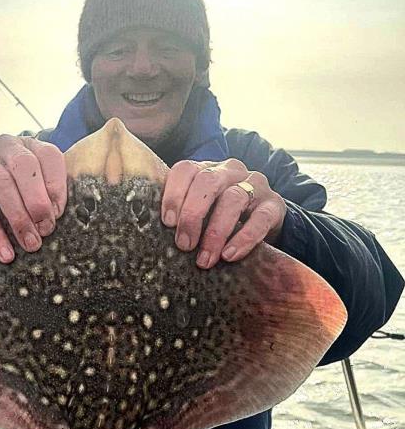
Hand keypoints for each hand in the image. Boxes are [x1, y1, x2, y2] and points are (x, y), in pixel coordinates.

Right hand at [0, 134, 66, 262]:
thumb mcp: (33, 188)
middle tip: (47, 230)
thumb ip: (49, 197)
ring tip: (30, 244)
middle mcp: (7, 146)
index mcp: (31, 146)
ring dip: (19, 217)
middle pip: (24, 166)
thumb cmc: (14, 191)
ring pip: (1, 184)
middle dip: (38, 200)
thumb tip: (58, 222)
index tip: (60, 214)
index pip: (49, 156)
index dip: (57, 186)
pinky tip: (5, 253)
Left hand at [161, 159, 286, 268]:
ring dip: (216, 232)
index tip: (167, 223)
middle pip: (208, 182)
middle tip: (183, 245)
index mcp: (207, 169)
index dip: (174, 194)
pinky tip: (229, 255)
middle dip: (192, 214)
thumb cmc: (221, 218)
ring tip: (205, 259)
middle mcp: (230, 171)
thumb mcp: (201, 211)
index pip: (186, 169)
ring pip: (233, 199)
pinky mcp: (274, 205)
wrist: (265, 223)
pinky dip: (244, 238)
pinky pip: (260, 219)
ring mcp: (255, 185)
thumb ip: (182, 213)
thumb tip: (153, 235)